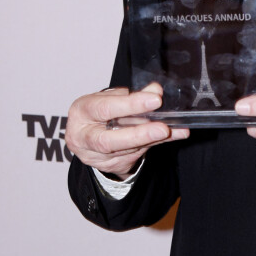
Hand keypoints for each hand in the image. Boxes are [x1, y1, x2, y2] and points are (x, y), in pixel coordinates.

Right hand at [65, 83, 188, 179]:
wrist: (90, 133)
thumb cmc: (101, 110)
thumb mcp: (112, 97)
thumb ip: (133, 95)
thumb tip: (155, 90)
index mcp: (81, 112)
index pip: (105, 108)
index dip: (131, 104)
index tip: (155, 100)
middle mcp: (83, 137)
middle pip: (109, 141)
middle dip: (139, 134)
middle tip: (163, 128)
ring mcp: (94, 155)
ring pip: (127, 150)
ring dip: (153, 139)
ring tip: (173, 130)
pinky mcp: (110, 165)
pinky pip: (136, 154)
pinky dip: (156, 143)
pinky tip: (173, 135)